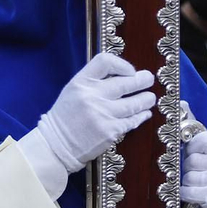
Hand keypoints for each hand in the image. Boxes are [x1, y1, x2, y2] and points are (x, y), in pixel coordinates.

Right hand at [34, 53, 155, 173]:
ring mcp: (102, 114)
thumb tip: (123, 75)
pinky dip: (140, 116)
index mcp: (80, 82)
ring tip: (150, 98)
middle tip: (148, 79)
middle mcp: (92, 96)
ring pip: (133, 103)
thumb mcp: (73, 91)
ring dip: (145, 100)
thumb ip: (93, 82)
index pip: (105, 62)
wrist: (56, 145)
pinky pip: (131, 121)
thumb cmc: (66, 117)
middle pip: (125, 82)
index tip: (129, 71)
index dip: (122, 64)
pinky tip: (144, 114)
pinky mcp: (110, 132)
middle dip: (141, 80)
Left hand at [182, 130, 206, 207]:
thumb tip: (175, 144)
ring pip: (188, 177)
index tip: (193, 153)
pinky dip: (184, 193)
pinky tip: (189, 193)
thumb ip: (197, 145)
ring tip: (196, 183)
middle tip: (196, 172)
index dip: (191, 147)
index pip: (201, 139)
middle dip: (188, 167)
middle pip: (192, 160)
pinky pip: (187, 191)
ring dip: (186, 181)